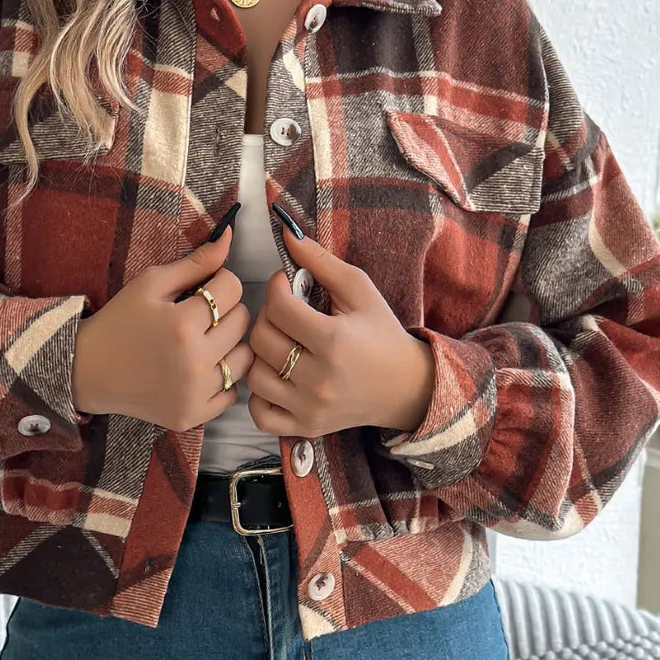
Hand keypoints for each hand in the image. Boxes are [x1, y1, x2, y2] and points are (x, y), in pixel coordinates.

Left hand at [244, 223, 435, 438]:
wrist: (404, 386)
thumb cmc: (381, 333)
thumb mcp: (359, 290)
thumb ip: (321, 261)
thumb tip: (286, 232)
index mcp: (333, 340)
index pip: (278, 306)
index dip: (277, 287)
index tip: (287, 285)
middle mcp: (319, 378)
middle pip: (261, 340)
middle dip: (267, 317)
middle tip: (283, 313)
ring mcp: (310, 407)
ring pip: (255, 376)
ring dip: (261, 355)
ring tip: (280, 344)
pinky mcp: (305, 428)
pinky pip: (259, 413)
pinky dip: (259, 396)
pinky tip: (276, 378)